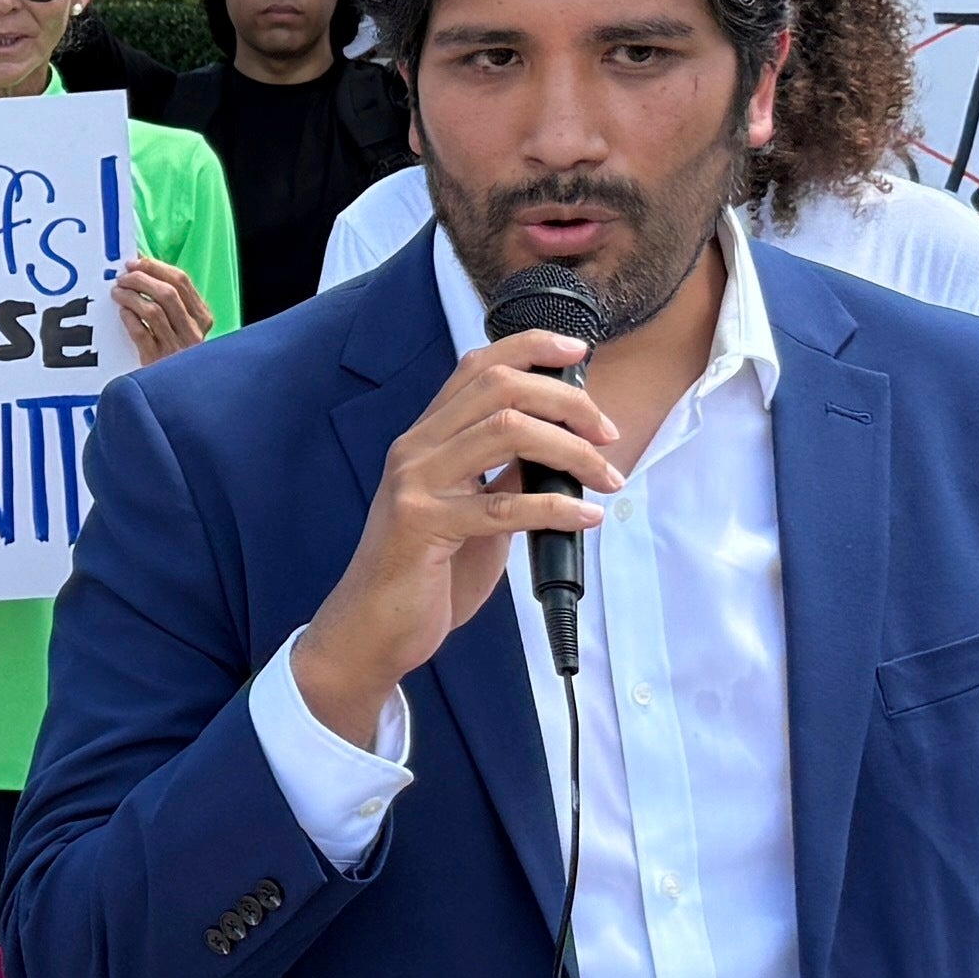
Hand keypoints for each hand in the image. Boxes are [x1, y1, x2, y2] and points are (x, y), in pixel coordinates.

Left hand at [109, 254, 209, 365]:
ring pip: (154, 311)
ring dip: (131, 296)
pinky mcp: (158, 363)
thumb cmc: (177, 353)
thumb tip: (142, 268)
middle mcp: (193, 332)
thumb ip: (172, 301)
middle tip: (123, 277)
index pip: (182, 281)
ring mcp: (176, 349)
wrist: (174, 392)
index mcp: (202, 318)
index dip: (155, 267)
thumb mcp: (184, 326)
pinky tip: (122, 313)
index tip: (136, 262)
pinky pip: (141, 334)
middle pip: (168, 293)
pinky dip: (130, 319)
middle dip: (141, 279)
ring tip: (117, 292)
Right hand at [301, 330, 626, 737]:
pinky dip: (554, 506)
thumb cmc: (424, 573)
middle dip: (566, 401)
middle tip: (607, 432)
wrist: (371, 630)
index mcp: (425, 438)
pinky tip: (585, 517)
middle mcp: (415, 450)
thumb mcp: (471, 511)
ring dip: (571, 449)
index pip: (477, 367)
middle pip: (500, 388)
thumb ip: (505, 474)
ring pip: (506, 432)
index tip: (577, 351)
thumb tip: (561, 446)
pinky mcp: (422, 527)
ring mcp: (414, 485)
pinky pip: (502, 506)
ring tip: (605, 476)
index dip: (529, 347)